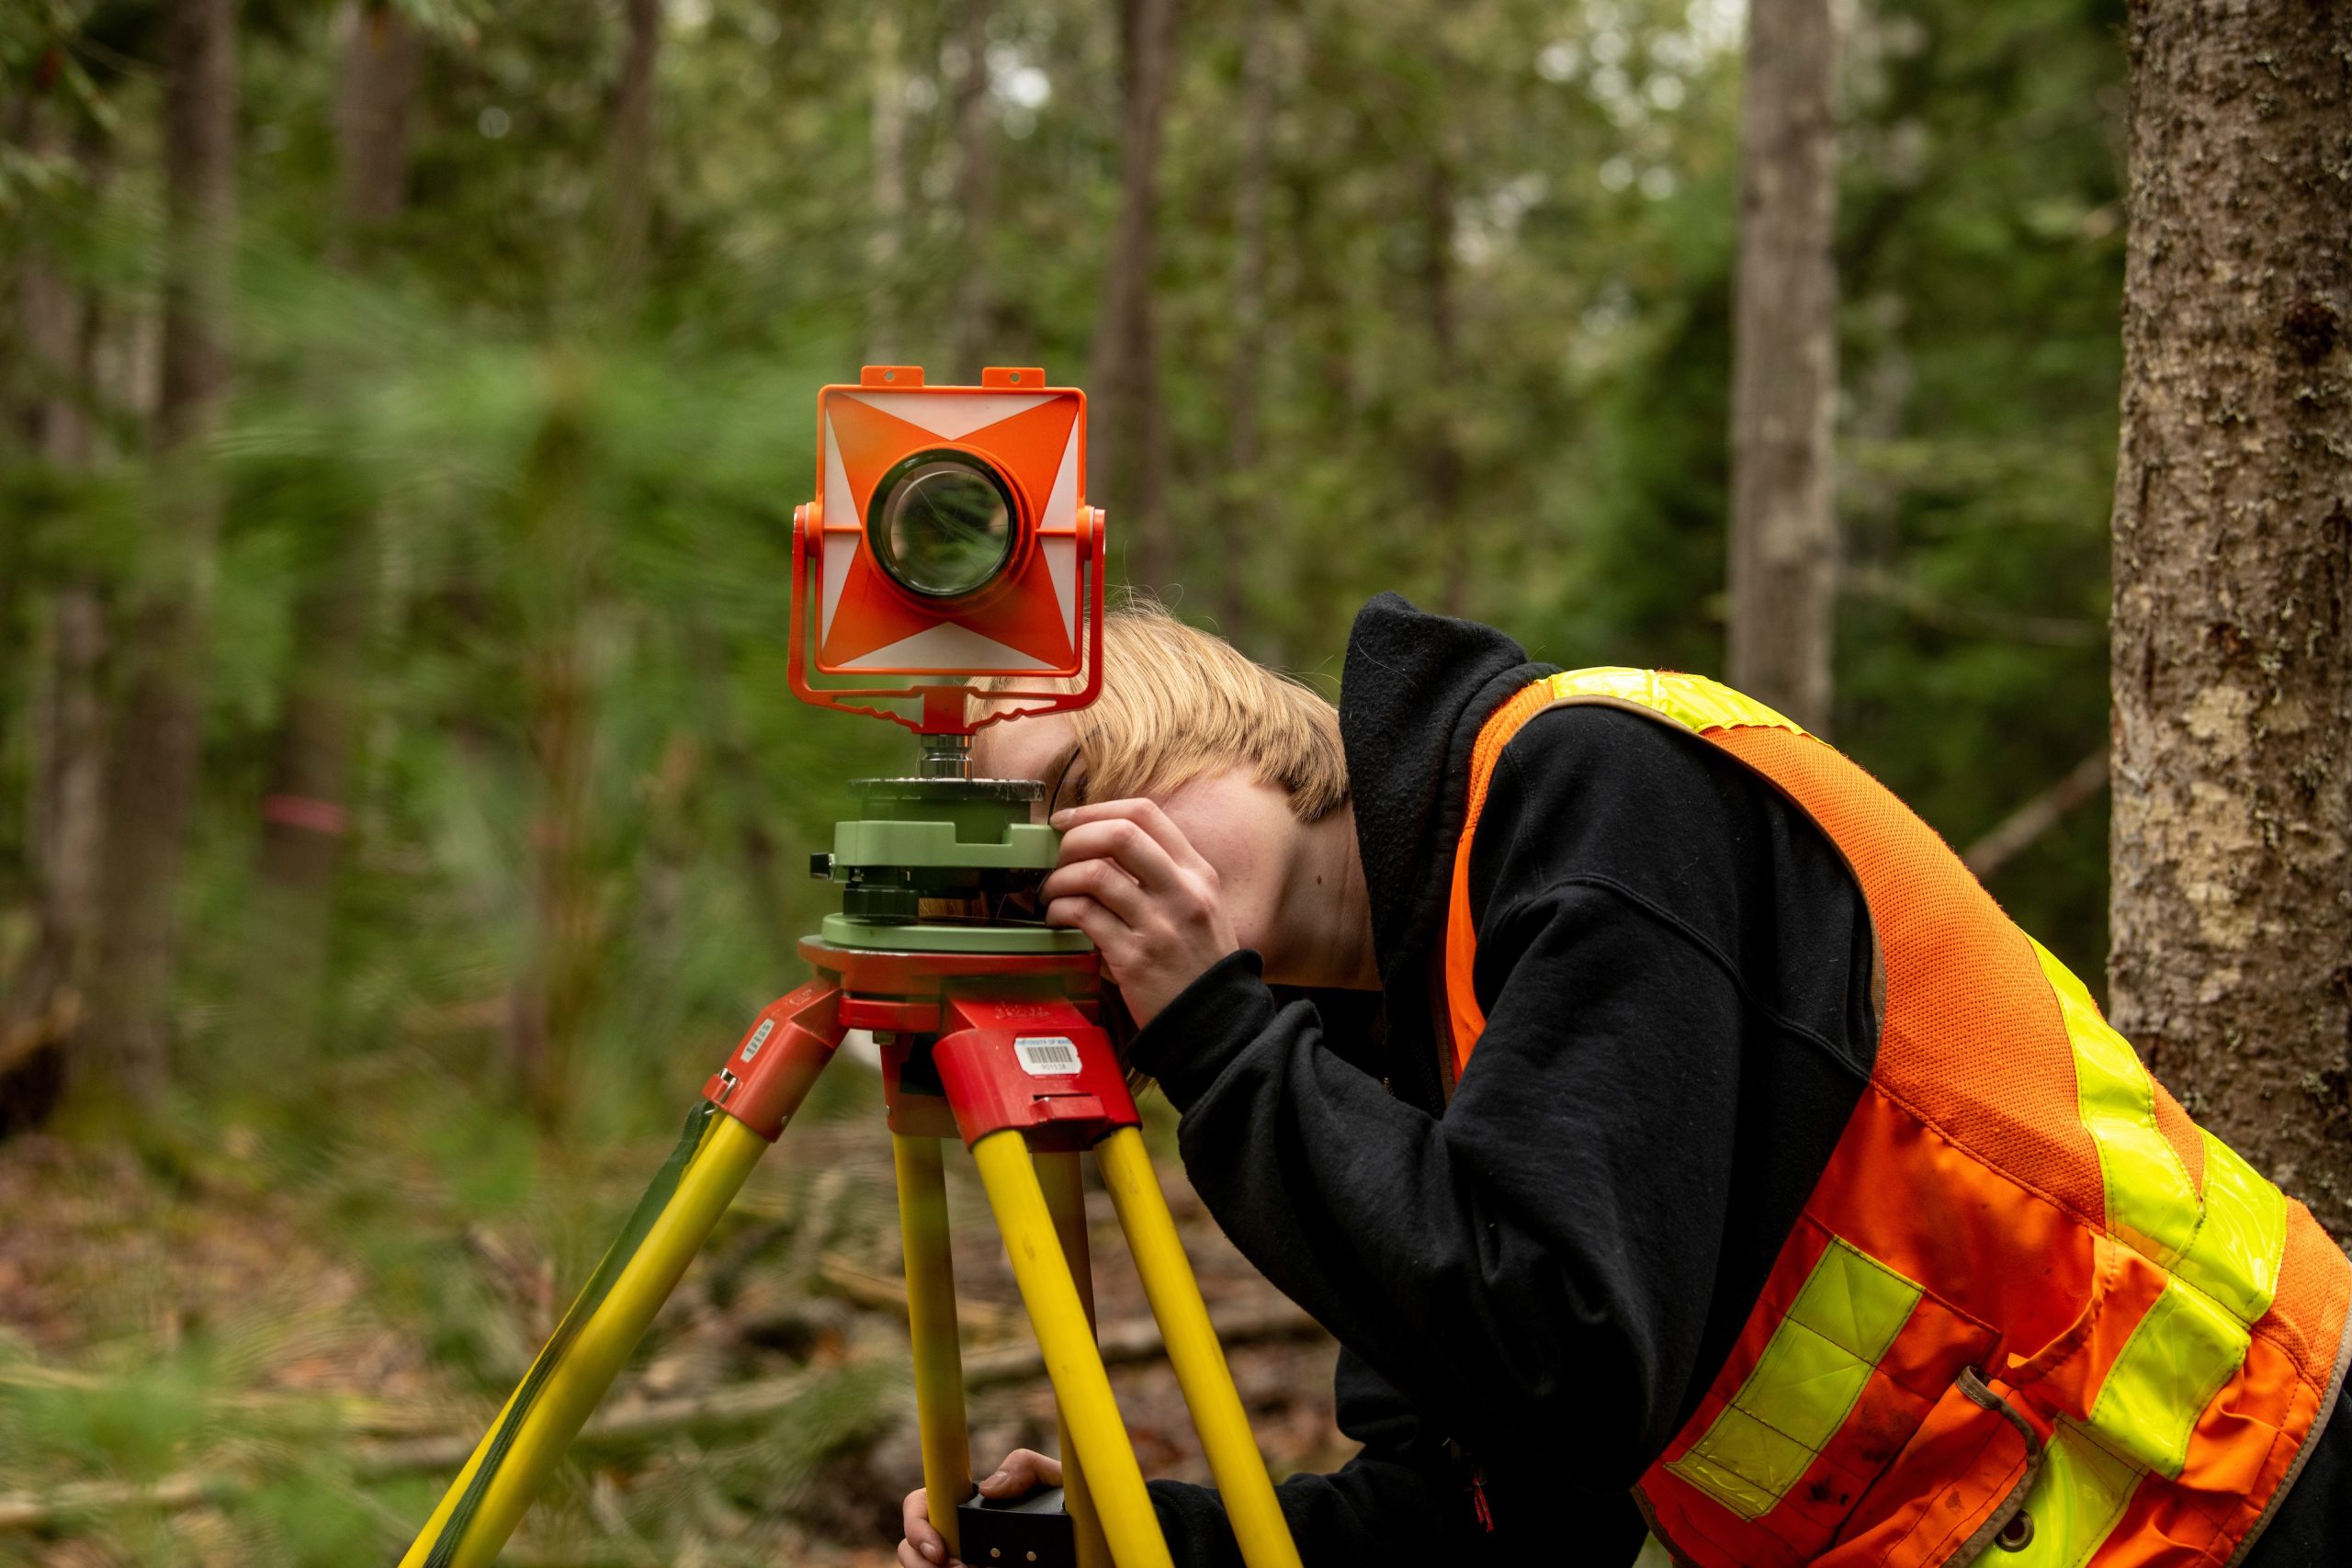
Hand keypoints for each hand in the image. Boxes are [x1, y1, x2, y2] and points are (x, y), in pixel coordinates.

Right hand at [899, 1449, 1063, 1566]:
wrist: (1096, 1553)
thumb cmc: (1077, 1514)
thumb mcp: (1055, 1482)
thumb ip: (1027, 1466)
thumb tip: (990, 1487)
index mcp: (973, 1506)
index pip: (923, 1504)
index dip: (917, 1523)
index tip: (938, 1550)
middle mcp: (964, 1537)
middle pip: (911, 1547)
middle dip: (920, 1561)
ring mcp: (967, 1562)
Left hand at [1042, 799, 1237, 1026]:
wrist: (1215, 1023)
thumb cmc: (1199, 964)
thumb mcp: (1201, 907)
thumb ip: (1164, 875)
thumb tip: (1103, 846)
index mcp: (1197, 873)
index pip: (1145, 814)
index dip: (1096, 810)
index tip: (1068, 820)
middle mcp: (1181, 892)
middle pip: (1119, 834)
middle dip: (1075, 838)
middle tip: (1058, 857)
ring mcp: (1159, 925)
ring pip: (1095, 874)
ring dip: (1060, 879)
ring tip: (1053, 893)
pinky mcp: (1134, 957)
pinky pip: (1084, 915)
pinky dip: (1060, 910)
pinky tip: (1058, 918)